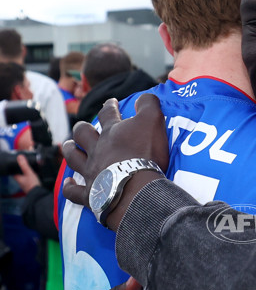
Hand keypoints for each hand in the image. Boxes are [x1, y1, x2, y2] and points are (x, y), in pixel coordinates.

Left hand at [14, 154, 41, 193]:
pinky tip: (36, 176)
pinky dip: (32, 178)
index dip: (15, 167)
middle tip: (26, 165)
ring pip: (25, 178)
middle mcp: (21, 182)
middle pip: (20, 175)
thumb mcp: (29, 173)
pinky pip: (30, 181)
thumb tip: (19, 157)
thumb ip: (24, 165)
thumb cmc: (32, 185)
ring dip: (28, 174)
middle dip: (22, 170)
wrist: (39, 194)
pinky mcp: (31, 186)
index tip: (18, 163)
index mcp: (18, 179)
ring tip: (32, 169)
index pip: (14, 172)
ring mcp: (26, 185)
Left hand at [62, 94, 168, 228]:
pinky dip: (69, 186)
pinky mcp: (90, 193)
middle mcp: (97, 149)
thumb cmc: (145, 154)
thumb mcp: (153, 122)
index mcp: (112, 132)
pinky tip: (68, 183)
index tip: (112, 102)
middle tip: (83, 127)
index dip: (110, 106)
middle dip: (82, 129)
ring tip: (68, 146)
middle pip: (83, 134)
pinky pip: (74, 190)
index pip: (108, 113)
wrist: (136, 188)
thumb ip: (148, 105)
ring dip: (69, 150)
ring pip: (73, 157)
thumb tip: (144, 96)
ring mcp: (91, 171)